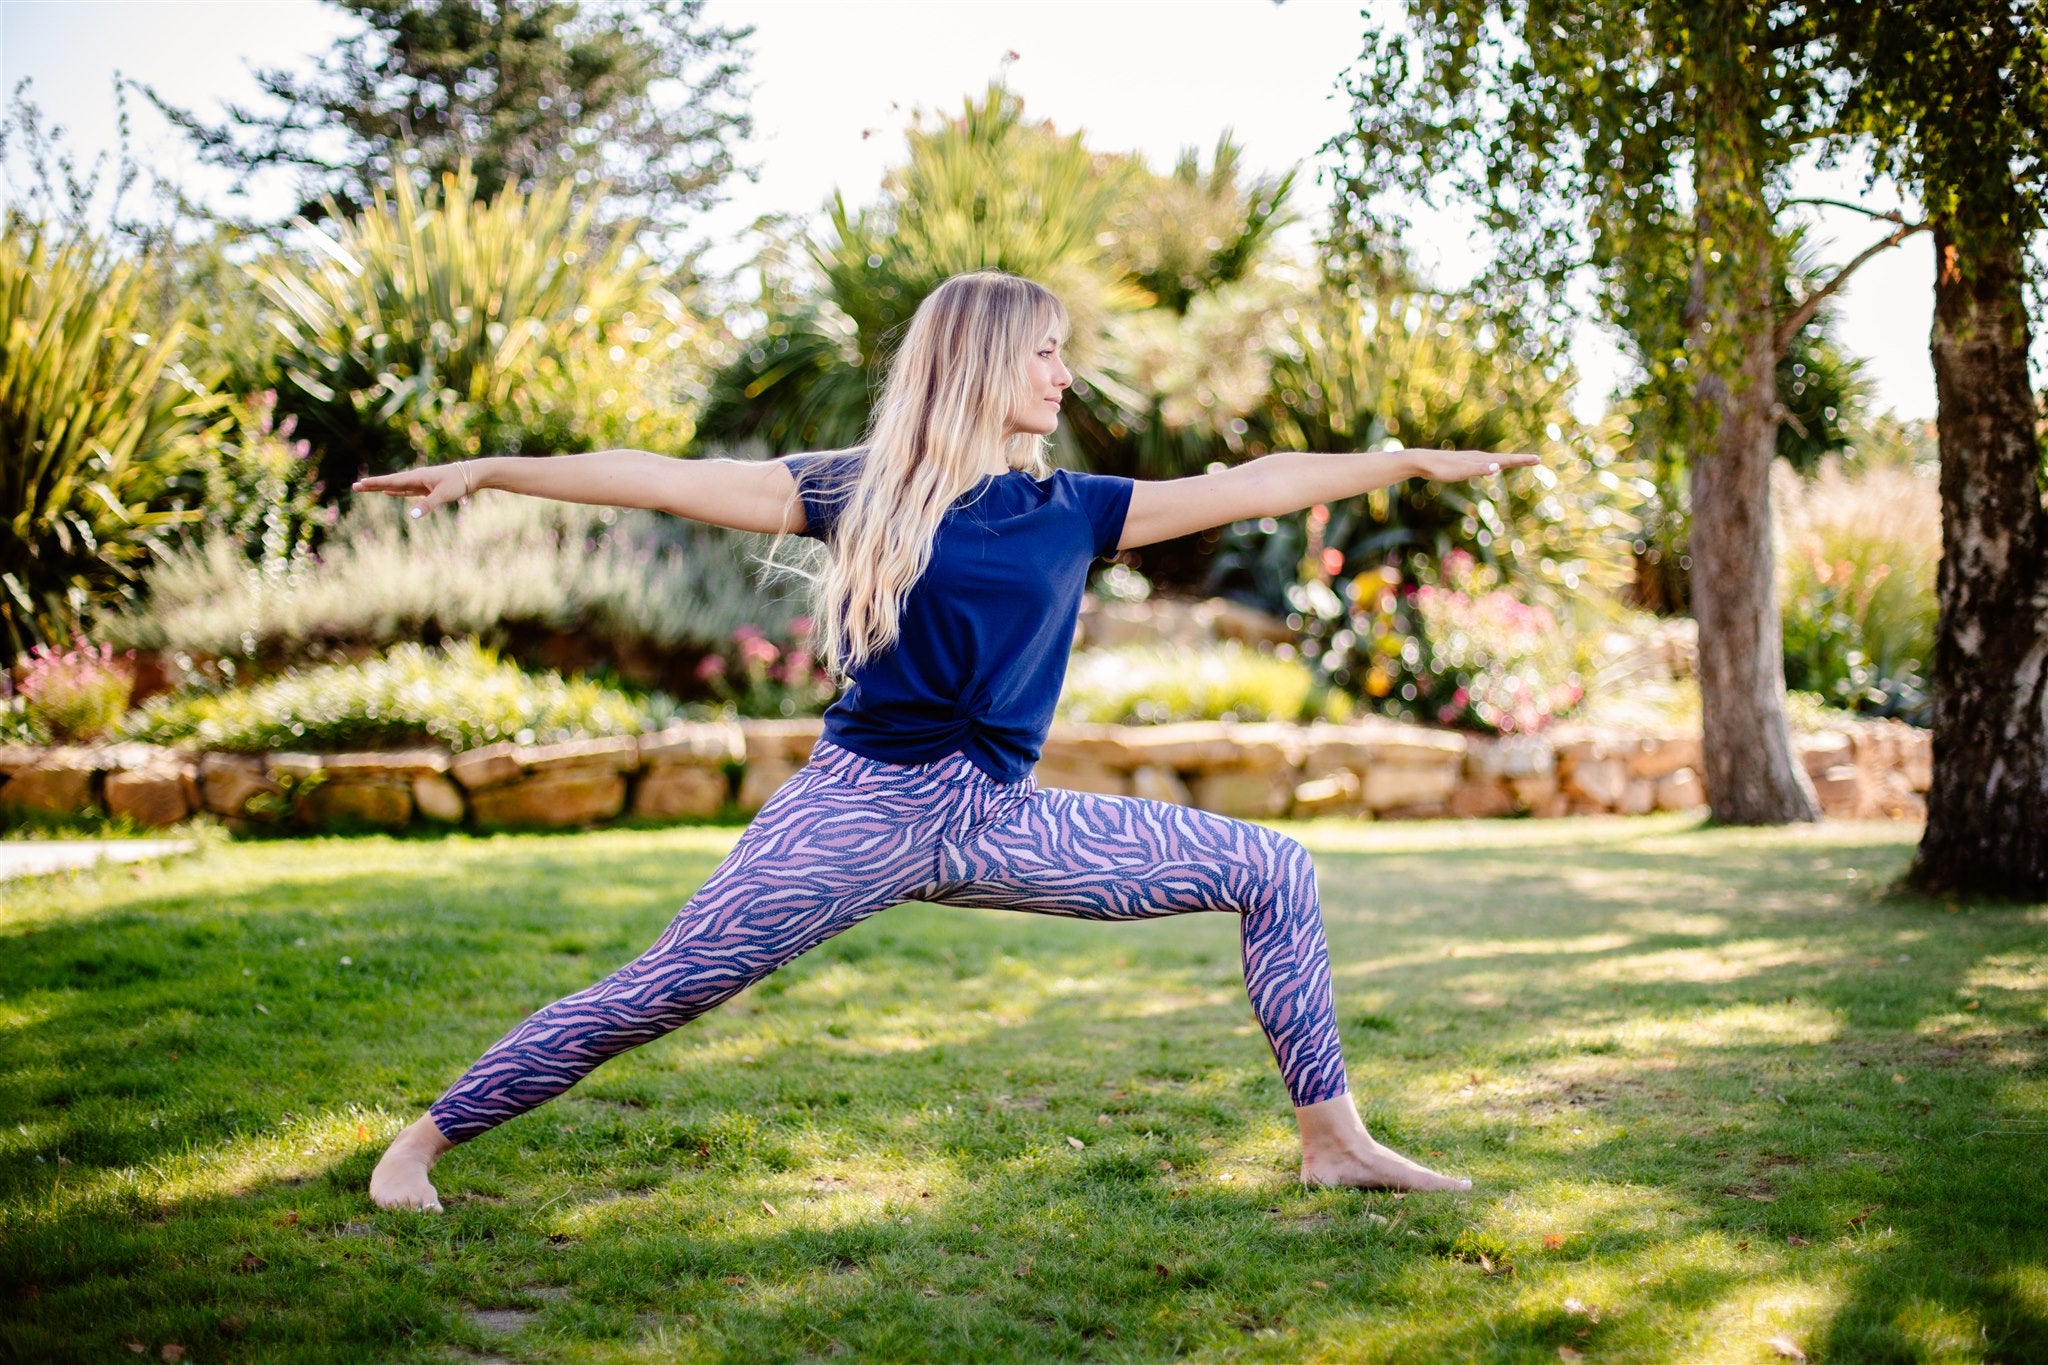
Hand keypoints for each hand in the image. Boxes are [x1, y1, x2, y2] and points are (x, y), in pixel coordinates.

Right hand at [351, 461, 473, 517]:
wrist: (472, 475)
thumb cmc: (458, 483)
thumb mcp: (443, 495)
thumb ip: (427, 505)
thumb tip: (412, 515)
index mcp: (417, 477)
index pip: (392, 481)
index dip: (375, 483)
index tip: (360, 484)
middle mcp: (416, 478)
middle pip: (390, 482)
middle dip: (372, 485)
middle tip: (355, 486)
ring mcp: (420, 482)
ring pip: (396, 486)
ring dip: (381, 487)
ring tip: (366, 488)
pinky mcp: (426, 488)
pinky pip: (406, 490)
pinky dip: (395, 491)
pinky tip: (388, 492)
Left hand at [1404, 449, 1542, 481]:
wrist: (1421, 462)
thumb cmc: (1440, 469)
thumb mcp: (1460, 472)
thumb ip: (1478, 470)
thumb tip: (1497, 467)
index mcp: (1480, 460)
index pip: (1506, 460)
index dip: (1522, 460)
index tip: (1538, 459)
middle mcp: (1478, 457)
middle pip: (1504, 459)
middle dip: (1520, 460)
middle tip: (1536, 460)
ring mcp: (1471, 459)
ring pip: (1494, 460)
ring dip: (1509, 461)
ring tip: (1519, 462)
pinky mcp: (1463, 463)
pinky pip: (1484, 463)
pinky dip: (1494, 464)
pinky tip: (1492, 466)